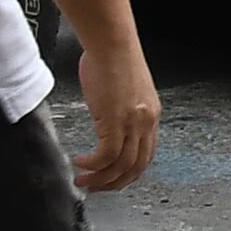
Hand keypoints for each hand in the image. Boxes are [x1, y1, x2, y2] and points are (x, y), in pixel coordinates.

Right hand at [71, 36, 161, 190]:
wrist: (111, 42)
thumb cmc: (113, 58)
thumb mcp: (125, 91)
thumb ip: (121, 110)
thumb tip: (107, 121)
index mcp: (150, 114)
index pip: (145, 154)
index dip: (129, 172)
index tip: (113, 178)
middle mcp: (146, 121)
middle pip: (136, 166)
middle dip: (115, 183)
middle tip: (97, 187)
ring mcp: (132, 122)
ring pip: (121, 166)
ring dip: (101, 179)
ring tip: (84, 180)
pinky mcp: (115, 120)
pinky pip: (106, 155)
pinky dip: (93, 165)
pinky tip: (81, 163)